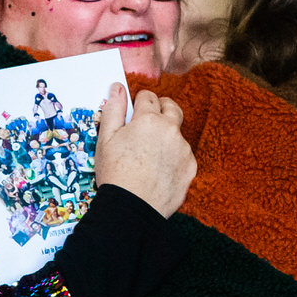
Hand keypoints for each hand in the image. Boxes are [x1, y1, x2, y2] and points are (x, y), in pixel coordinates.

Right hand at [93, 84, 195, 217]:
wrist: (132, 209)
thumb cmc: (115, 173)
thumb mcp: (106, 139)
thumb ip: (113, 110)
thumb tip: (117, 88)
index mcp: (149, 119)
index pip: (148, 96)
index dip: (139, 102)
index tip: (134, 111)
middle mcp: (171, 130)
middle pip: (172, 107)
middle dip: (161, 108)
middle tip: (149, 121)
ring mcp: (184, 149)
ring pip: (177, 134)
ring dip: (166, 137)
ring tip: (149, 156)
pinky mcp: (190, 168)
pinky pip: (183, 156)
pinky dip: (173, 159)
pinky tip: (158, 171)